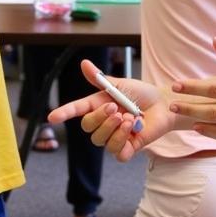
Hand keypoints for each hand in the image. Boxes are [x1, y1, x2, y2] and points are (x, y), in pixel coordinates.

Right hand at [47, 59, 177, 161]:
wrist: (163, 105)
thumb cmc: (141, 93)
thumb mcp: (121, 84)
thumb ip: (101, 78)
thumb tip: (83, 63)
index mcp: (98, 106)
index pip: (77, 110)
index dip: (64, 113)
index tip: (51, 117)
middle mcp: (103, 123)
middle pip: (88, 127)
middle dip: (100, 118)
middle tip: (116, 108)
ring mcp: (114, 137)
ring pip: (101, 141)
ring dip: (114, 129)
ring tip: (130, 118)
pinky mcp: (127, 148)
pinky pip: (117, 152)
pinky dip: (123, 140)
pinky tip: (134, 130)